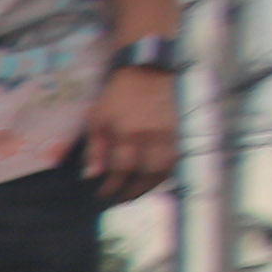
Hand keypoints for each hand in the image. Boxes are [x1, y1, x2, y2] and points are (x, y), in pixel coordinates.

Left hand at [76, 65, 178, 203]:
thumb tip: (92, 176)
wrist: (148, 72)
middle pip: (147, 174)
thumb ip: (96, 149)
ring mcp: (169, 134)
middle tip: (121, 200)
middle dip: (133, 191)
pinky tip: (153, 179)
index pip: (121, 170)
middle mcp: (151, 136)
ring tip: (137, 193)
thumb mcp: (97, 119)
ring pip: (165, 169)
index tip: (103, 195)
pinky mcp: (179, 131)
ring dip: (151, 186)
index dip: (112, 187)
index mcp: (127, 133)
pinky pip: (175, 159)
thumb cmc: (117, 96)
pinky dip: (165, 173)